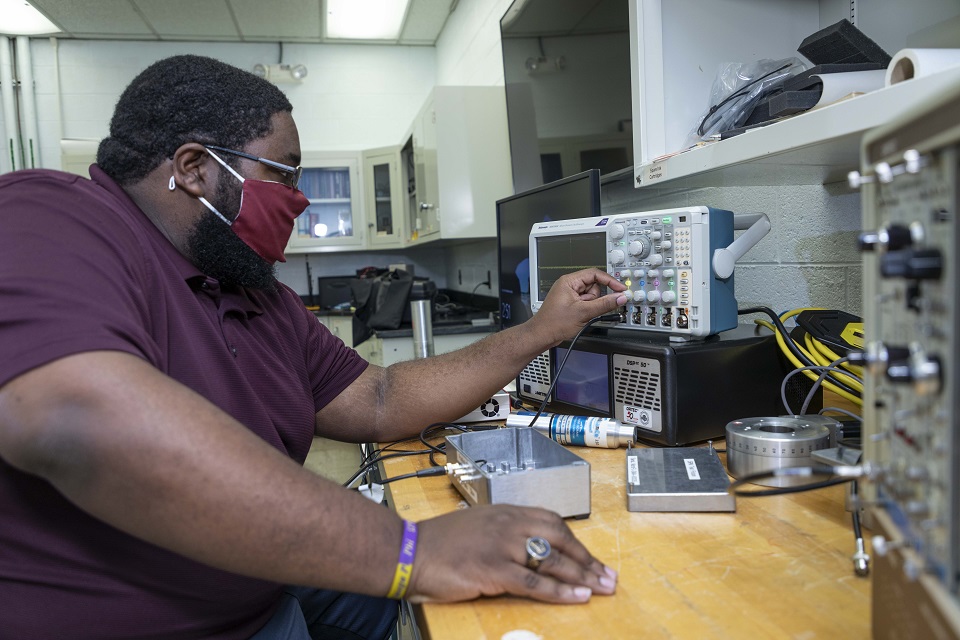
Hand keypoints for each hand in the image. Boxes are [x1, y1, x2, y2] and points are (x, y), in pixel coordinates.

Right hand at [408, 504, 616, 603]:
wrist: (408, 551)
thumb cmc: (439, 543)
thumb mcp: (478, 526)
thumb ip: (504, 533)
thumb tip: (529, 550)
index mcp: (506, 512)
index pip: (552, 522)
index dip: (576, 542)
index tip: (593, 559)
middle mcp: (508, 524)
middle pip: (560, 539)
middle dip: (587, 560)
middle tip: (608, 577)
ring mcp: (501, 546)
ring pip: (552, 560)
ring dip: (582, 576)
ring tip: (602, 589)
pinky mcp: (493, 569)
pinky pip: (534, 582)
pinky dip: (559, 591)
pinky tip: (577, 598)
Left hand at [530, 268, 626, 345]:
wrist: (542, 335)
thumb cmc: (554, 323)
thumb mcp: (584, 312)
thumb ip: (604, 304)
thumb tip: (620, 297)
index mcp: (569, 281)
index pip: (595, 274)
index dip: (610, 281)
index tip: (621, 289)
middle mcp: (569, 285)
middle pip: (594, 286)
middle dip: (596, 298)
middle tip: (589, 309)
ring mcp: (570, 294)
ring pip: (592, 296)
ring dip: (592, 305)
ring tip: (581, 314)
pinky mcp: (571, 303)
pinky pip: (587, 303)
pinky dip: (588, 309)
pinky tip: (581, 317)